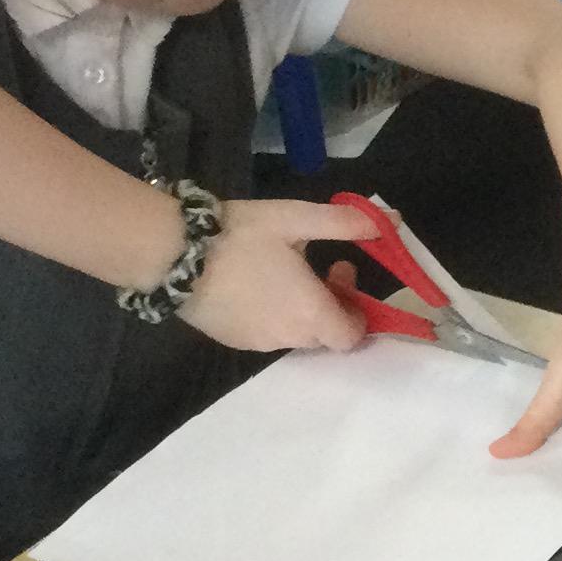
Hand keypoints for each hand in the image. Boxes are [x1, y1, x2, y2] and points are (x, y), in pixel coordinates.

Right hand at [179, 200, 369, 353]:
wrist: (170, 253)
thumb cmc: (240, 235)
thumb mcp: (296, 218)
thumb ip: (345, 223)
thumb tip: (391, 222)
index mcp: (309, 313)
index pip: (351, 336)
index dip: (357, 310)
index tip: (343, 272)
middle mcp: (287, 336)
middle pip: (325, 334)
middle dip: (331, 304)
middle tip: (318, 266)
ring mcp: (256, 342)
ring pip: (295, 334)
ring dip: (301, 309)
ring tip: (282, 270)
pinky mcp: (231, 340)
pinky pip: (265, 334)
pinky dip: (272, 315)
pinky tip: (254, 283)